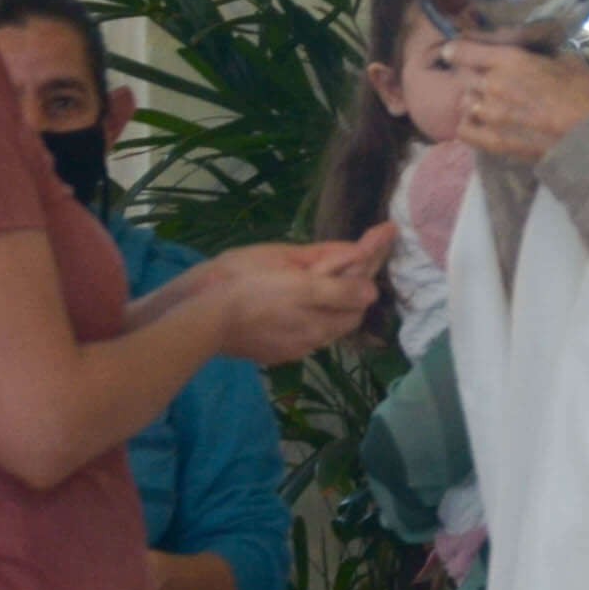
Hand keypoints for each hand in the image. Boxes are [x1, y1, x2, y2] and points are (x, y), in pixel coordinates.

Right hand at [207, 232, 390, 365]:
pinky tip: (303, 309)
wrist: (202, 318)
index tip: (386, 232)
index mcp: (313, 297)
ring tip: (331, 284)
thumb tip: (363, 264)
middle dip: (359, 286)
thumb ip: (325, 262)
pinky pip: (313, 338)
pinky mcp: (284, 357)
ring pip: (334, 326)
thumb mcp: (282, 258)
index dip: (372, 258)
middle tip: (359, 259)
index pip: (360, 284)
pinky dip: (318, 322)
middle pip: (352, 310)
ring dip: (340, 308)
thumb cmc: (238, 276)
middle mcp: (314, 329)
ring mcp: (300, 346)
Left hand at [452, 41, 588, 165]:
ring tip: (487, 107)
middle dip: (473, 79)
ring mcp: (490, 115)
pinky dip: (469, 126)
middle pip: (465, 78)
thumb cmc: (585, 96)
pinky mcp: (492, 142)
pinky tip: (480, 126)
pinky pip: (464, 130)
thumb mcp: (567, 62)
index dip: (456, 50)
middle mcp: (493, 84)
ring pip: (464, 103)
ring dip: (474, 103)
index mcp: (510, 60)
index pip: (465, 50)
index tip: (452, 51)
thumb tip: (537, 57)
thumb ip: (542, 58)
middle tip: (486, 84)